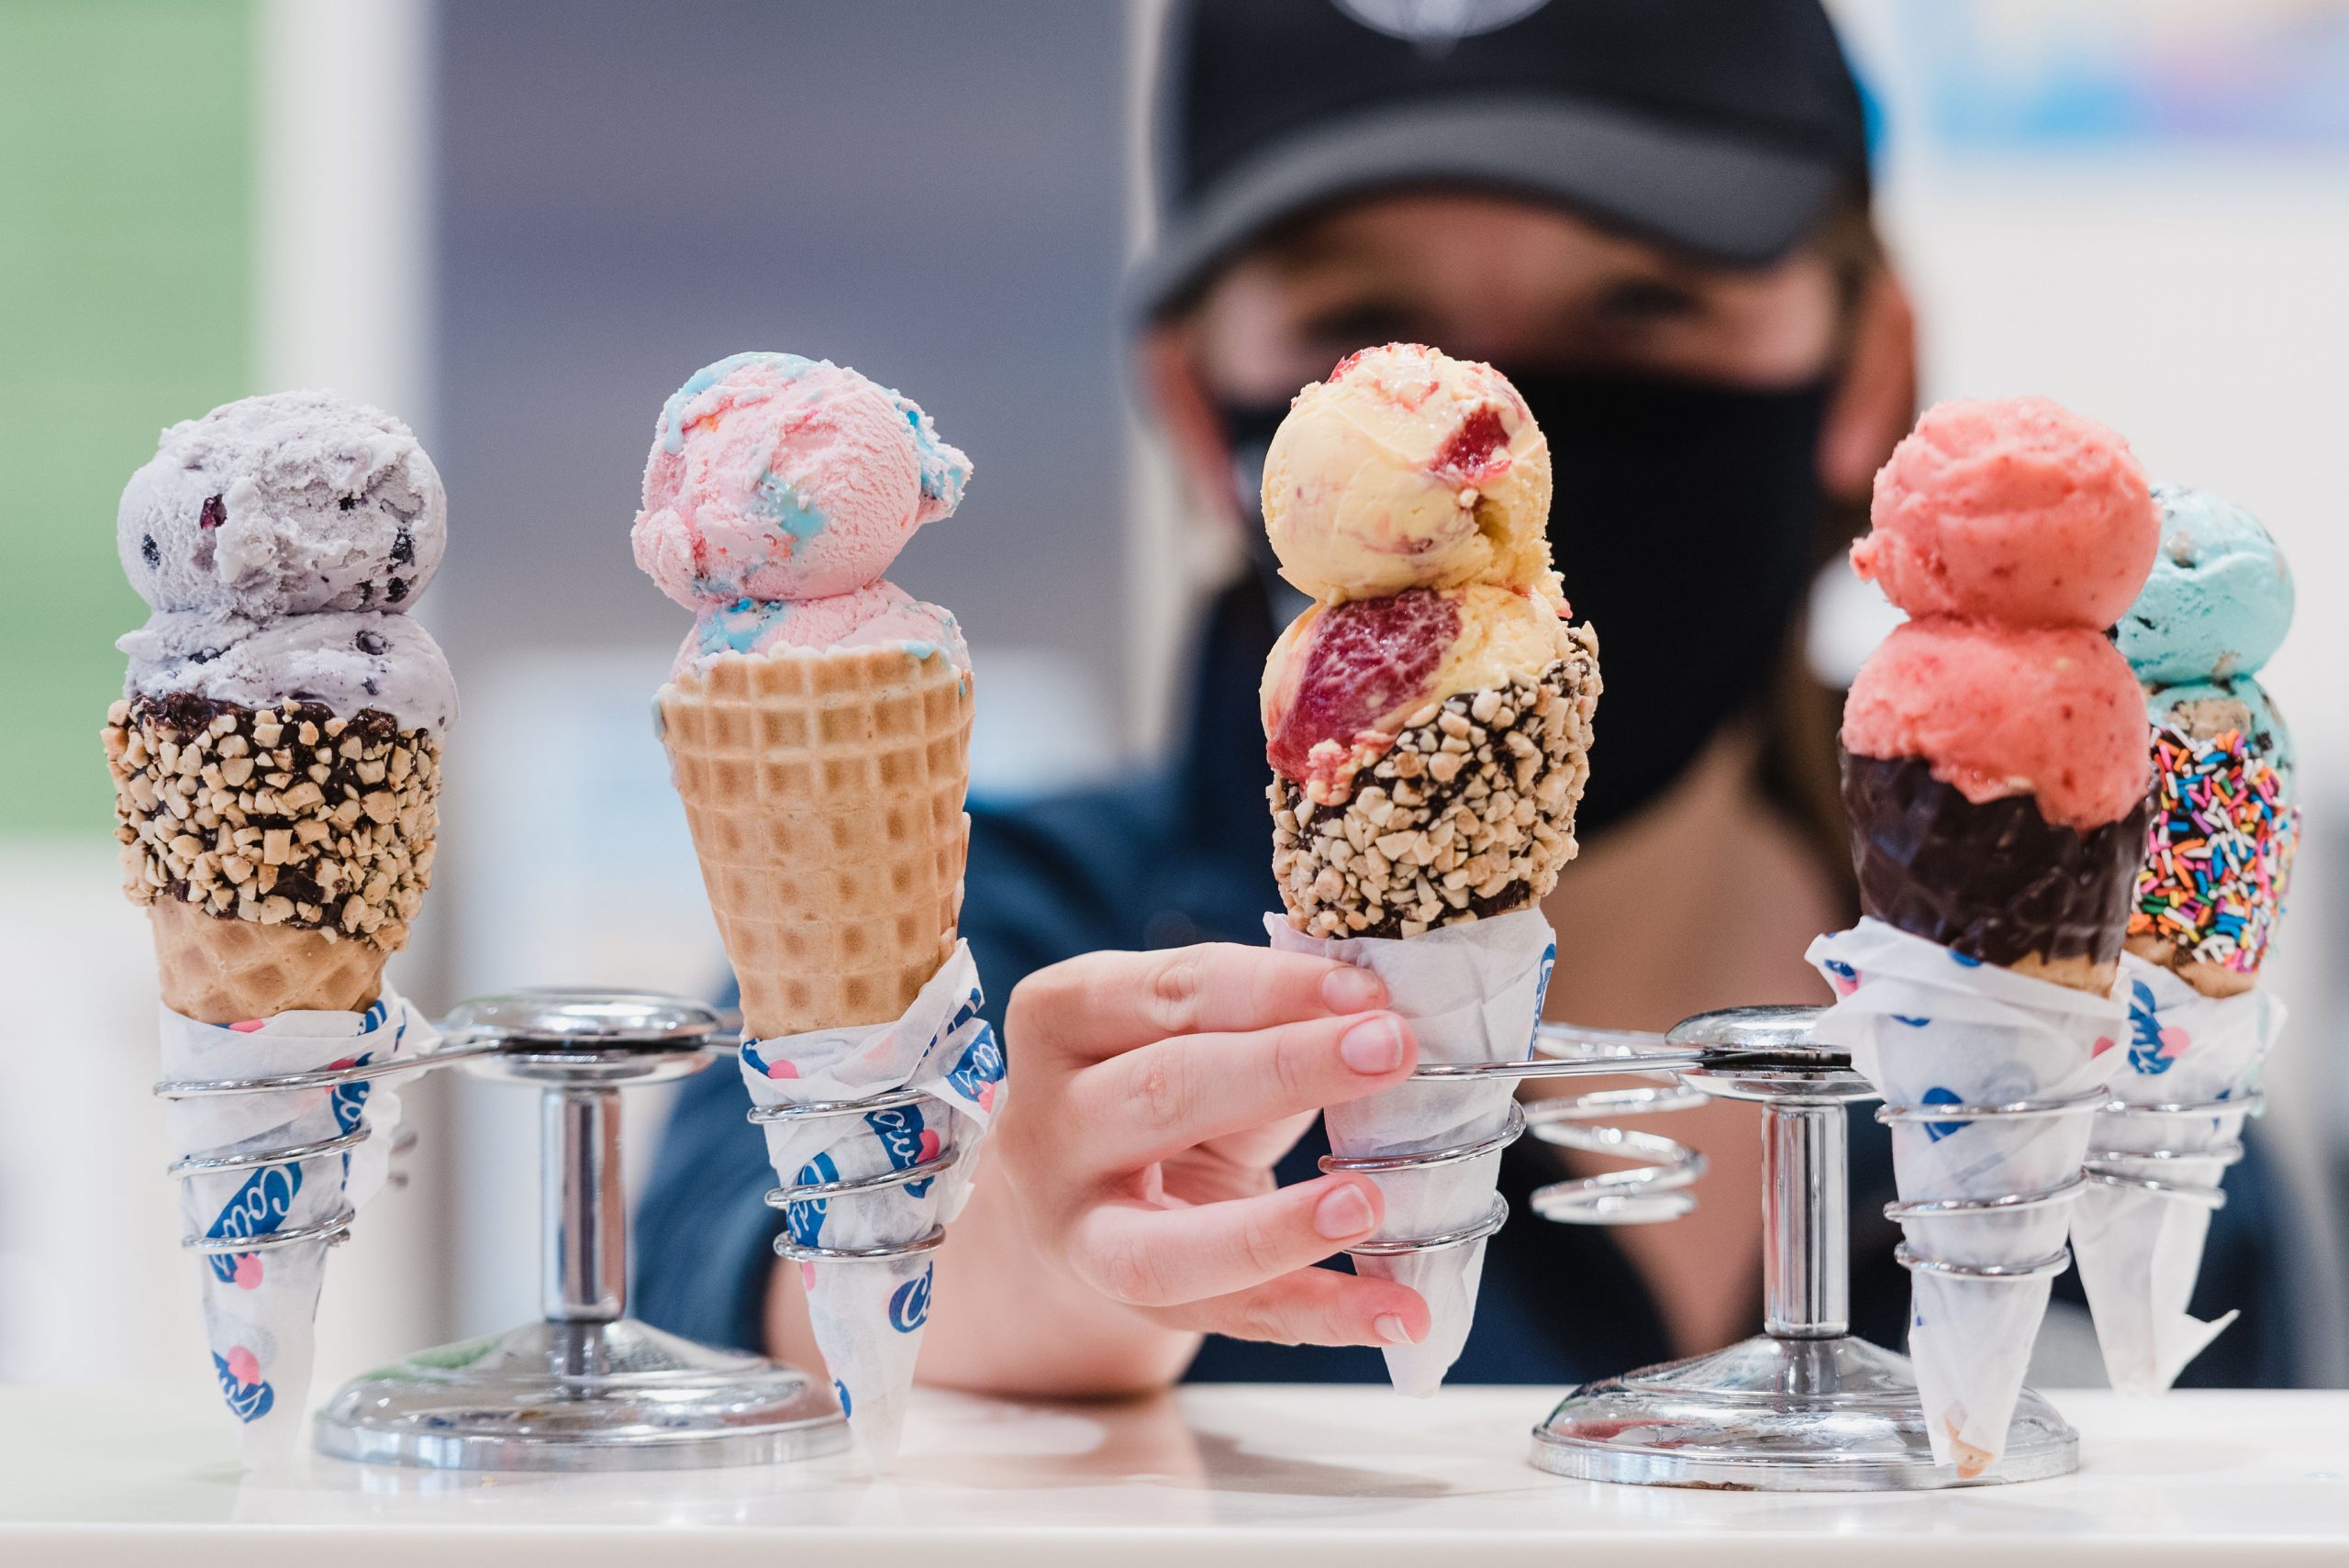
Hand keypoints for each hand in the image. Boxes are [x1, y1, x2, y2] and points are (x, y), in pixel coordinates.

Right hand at [997, 942, 1430, 1349]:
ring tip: (1371, 1205)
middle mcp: (1051, 1124)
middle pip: (1161, 1092)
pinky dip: (1323, 1314)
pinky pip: (1234, 1316)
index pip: (1172, 991)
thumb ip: (1262, 1018)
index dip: (1272, 987)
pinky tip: (1399, 1311)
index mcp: (1062, 1016)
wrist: (1075, 1191)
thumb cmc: (1159, 1079)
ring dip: (1277, 1228)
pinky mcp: (1135, 1305)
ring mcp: (1079, 1228)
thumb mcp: (1187, 1029)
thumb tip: (1384, 1013)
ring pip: (1164, 1244)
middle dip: (1284, 1070)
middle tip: (1390, 1052)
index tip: (1367, 989)